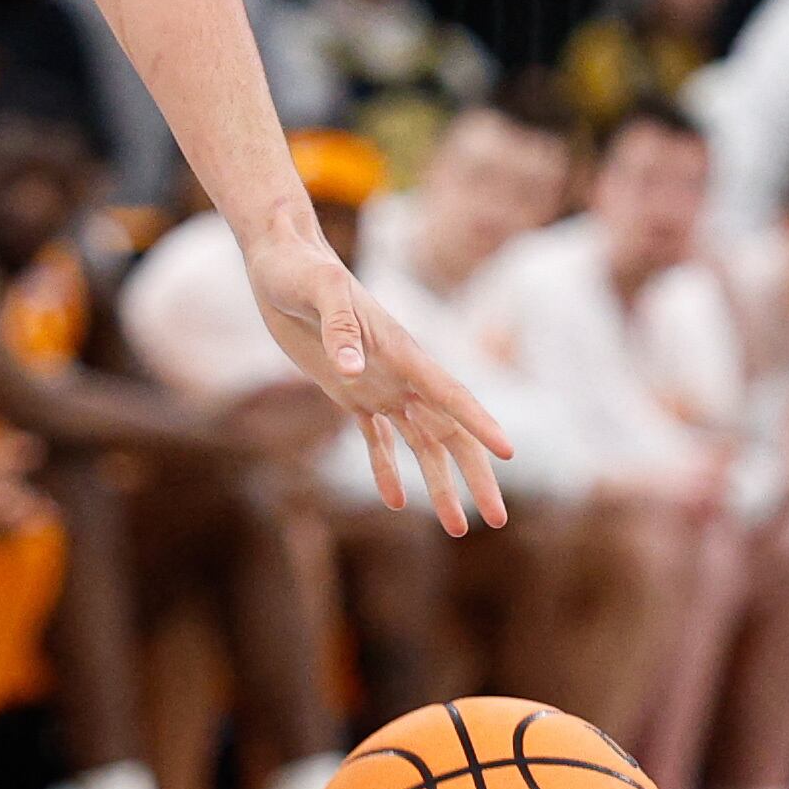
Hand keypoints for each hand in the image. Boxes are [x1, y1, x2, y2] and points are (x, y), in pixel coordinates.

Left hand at [247, 230, 508, 534]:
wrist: (281, 261)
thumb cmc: (301, 270)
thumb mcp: (318, 293)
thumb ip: (338, 329)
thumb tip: (354, 371)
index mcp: (401, 351)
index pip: (450, 393)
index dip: (479, 423)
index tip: (508, 453)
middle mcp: (399, 373)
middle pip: (449, 432)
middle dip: (475, 475)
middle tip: (498, 519)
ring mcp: (377, 384)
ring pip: (420, 443)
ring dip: (439, 484)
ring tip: (457, 528)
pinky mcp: (349, 392)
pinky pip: (377, 439)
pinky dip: (387, 469)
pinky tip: (395, 501)